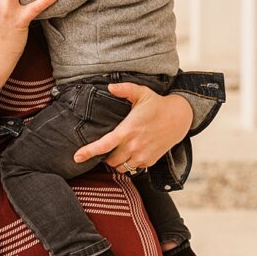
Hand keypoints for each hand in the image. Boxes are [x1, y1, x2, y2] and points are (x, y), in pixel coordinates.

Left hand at [72, 83, 191, 169]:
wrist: (179, 118)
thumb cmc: (157, 104)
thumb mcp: (141, 92)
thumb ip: (124, 89)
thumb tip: (110, 87)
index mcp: (128, 129)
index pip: (104, 144)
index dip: (89, 152)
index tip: (76, 157)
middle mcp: (134, 145)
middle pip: (110, 160)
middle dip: (105, 157)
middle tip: (106, 147)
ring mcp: (143, 155)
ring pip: (121, 167)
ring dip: (116, 162)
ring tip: (118, 151)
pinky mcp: (150, 161)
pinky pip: (134, 168)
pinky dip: (129, 164)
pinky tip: (131, 153)